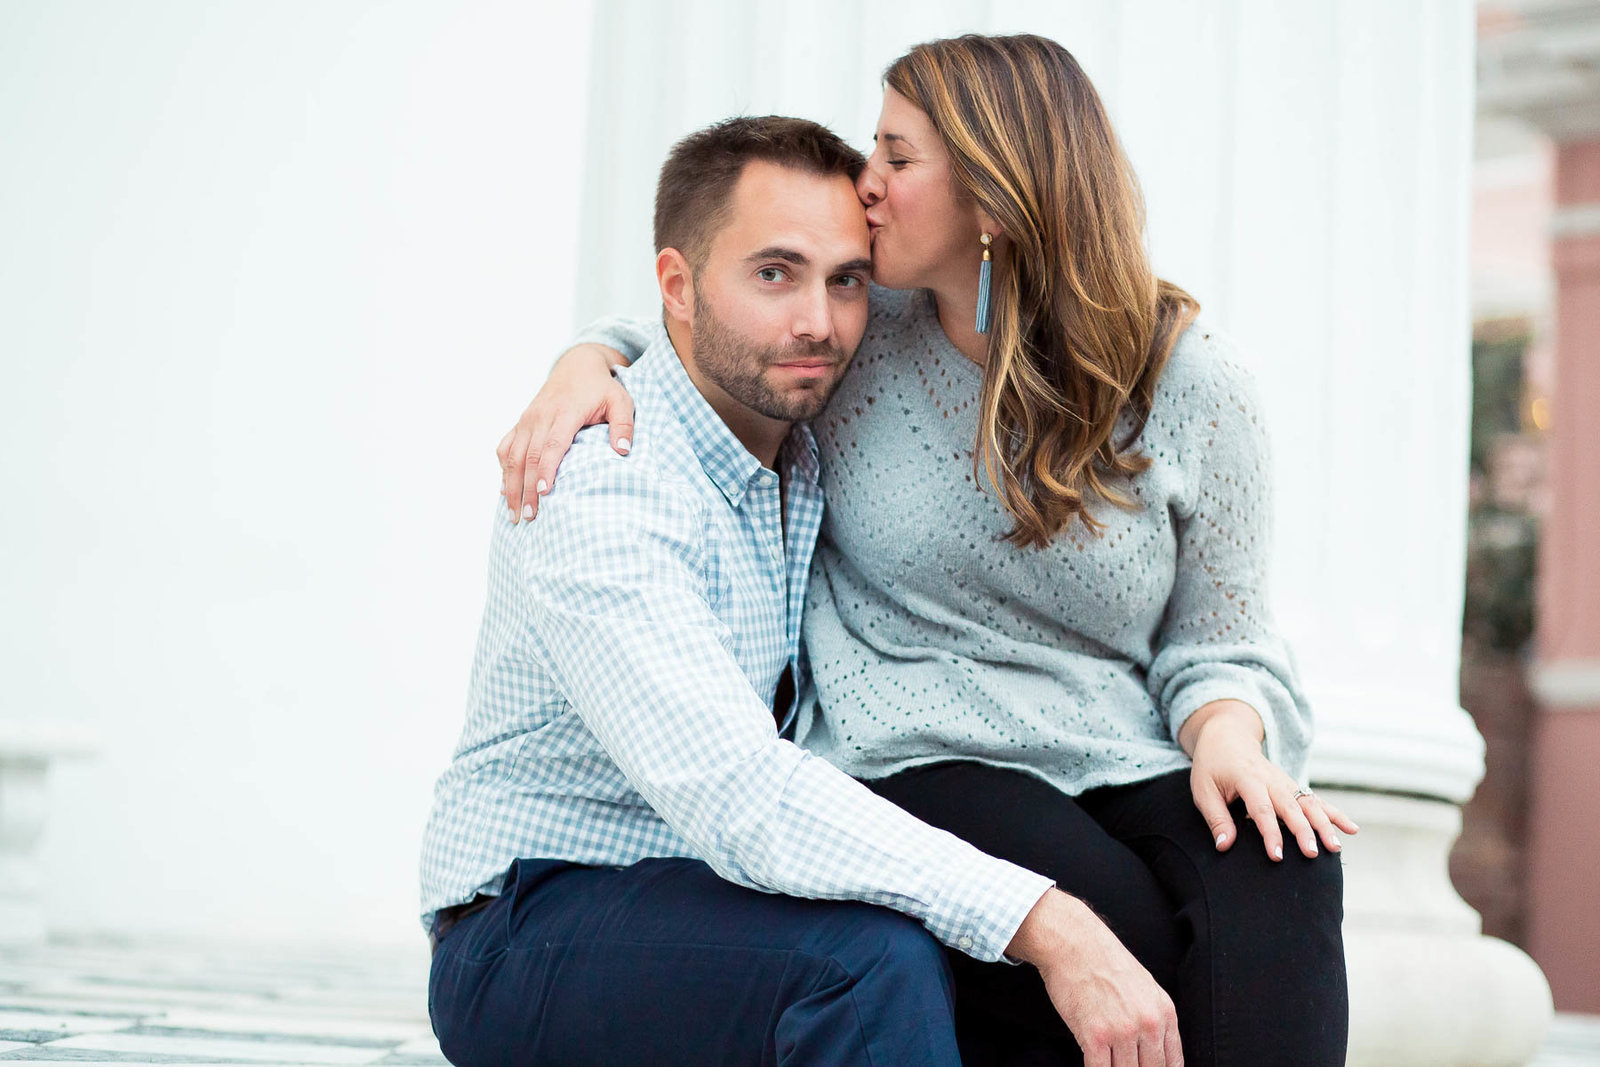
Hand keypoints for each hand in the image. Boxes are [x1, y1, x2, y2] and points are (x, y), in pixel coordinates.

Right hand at [497, 343, 633, 521]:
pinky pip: (506, 447)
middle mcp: (541, 416)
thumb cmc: (601, 387)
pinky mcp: (521, 422)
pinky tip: (505, 491)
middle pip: (528, 456)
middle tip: (529, 517)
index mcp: (565, 412)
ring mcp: (527, 419)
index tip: (544, 493)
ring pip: (513, 455)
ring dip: (511, 485)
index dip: (546, 470)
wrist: (576, 365)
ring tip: (515, 514)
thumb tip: (623, 451)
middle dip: (526, 489)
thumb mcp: (620, 400)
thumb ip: (623, 425)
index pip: (552, 445)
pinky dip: (503, 469)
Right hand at [1007, 889, 1182, 1066]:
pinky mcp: (1095, 1036)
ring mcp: (1122, 1031)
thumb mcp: (1145, 986)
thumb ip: (1155, 1019)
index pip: (1173, 1062)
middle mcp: (1148, 1023)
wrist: (1074, 943)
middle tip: (1125, 1063)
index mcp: (1164, 1012)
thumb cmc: (1103, 960)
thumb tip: (1156, 1050)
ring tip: (1108, 1061)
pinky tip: (1094, 1061)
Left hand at [1180, 700, 1357, 859]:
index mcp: (1247, 778)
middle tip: (1313, 854)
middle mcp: (1271, 780)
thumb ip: (1216, 818)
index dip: (1270, 833)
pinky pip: (1317, 800)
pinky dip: (1335, 814)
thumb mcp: (1203, 790)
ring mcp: (1286, 782)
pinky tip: (1352, 830)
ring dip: (1324, 825)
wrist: (1228, 738)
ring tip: (1335, 848)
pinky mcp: (1293, 786)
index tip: (1277, 856)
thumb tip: (1224, 846)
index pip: (1261, 808)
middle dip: (1303, 831)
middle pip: (1291, 807)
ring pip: (1309, 804)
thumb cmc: (1212, 767)